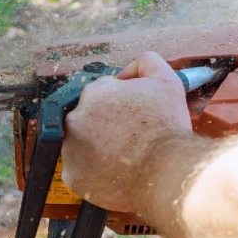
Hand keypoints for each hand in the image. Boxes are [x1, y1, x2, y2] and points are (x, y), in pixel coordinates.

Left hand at [61, 52, 193, 212]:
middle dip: (106, 126)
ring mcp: (70, 149)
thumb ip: (146, 62)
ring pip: (82, 145)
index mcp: (93, 93)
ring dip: (98, 149)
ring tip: (124, 156)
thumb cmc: (167, 127)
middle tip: (130, 138)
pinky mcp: (73, 175)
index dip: (120, 106)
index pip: (102, 95)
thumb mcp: (166, 80)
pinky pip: (82, 171)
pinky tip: (115, 172)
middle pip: (89, 119)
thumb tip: (127, 71)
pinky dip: (95, 172)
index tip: (133, 118)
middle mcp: (75, 119)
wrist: (167, 171)